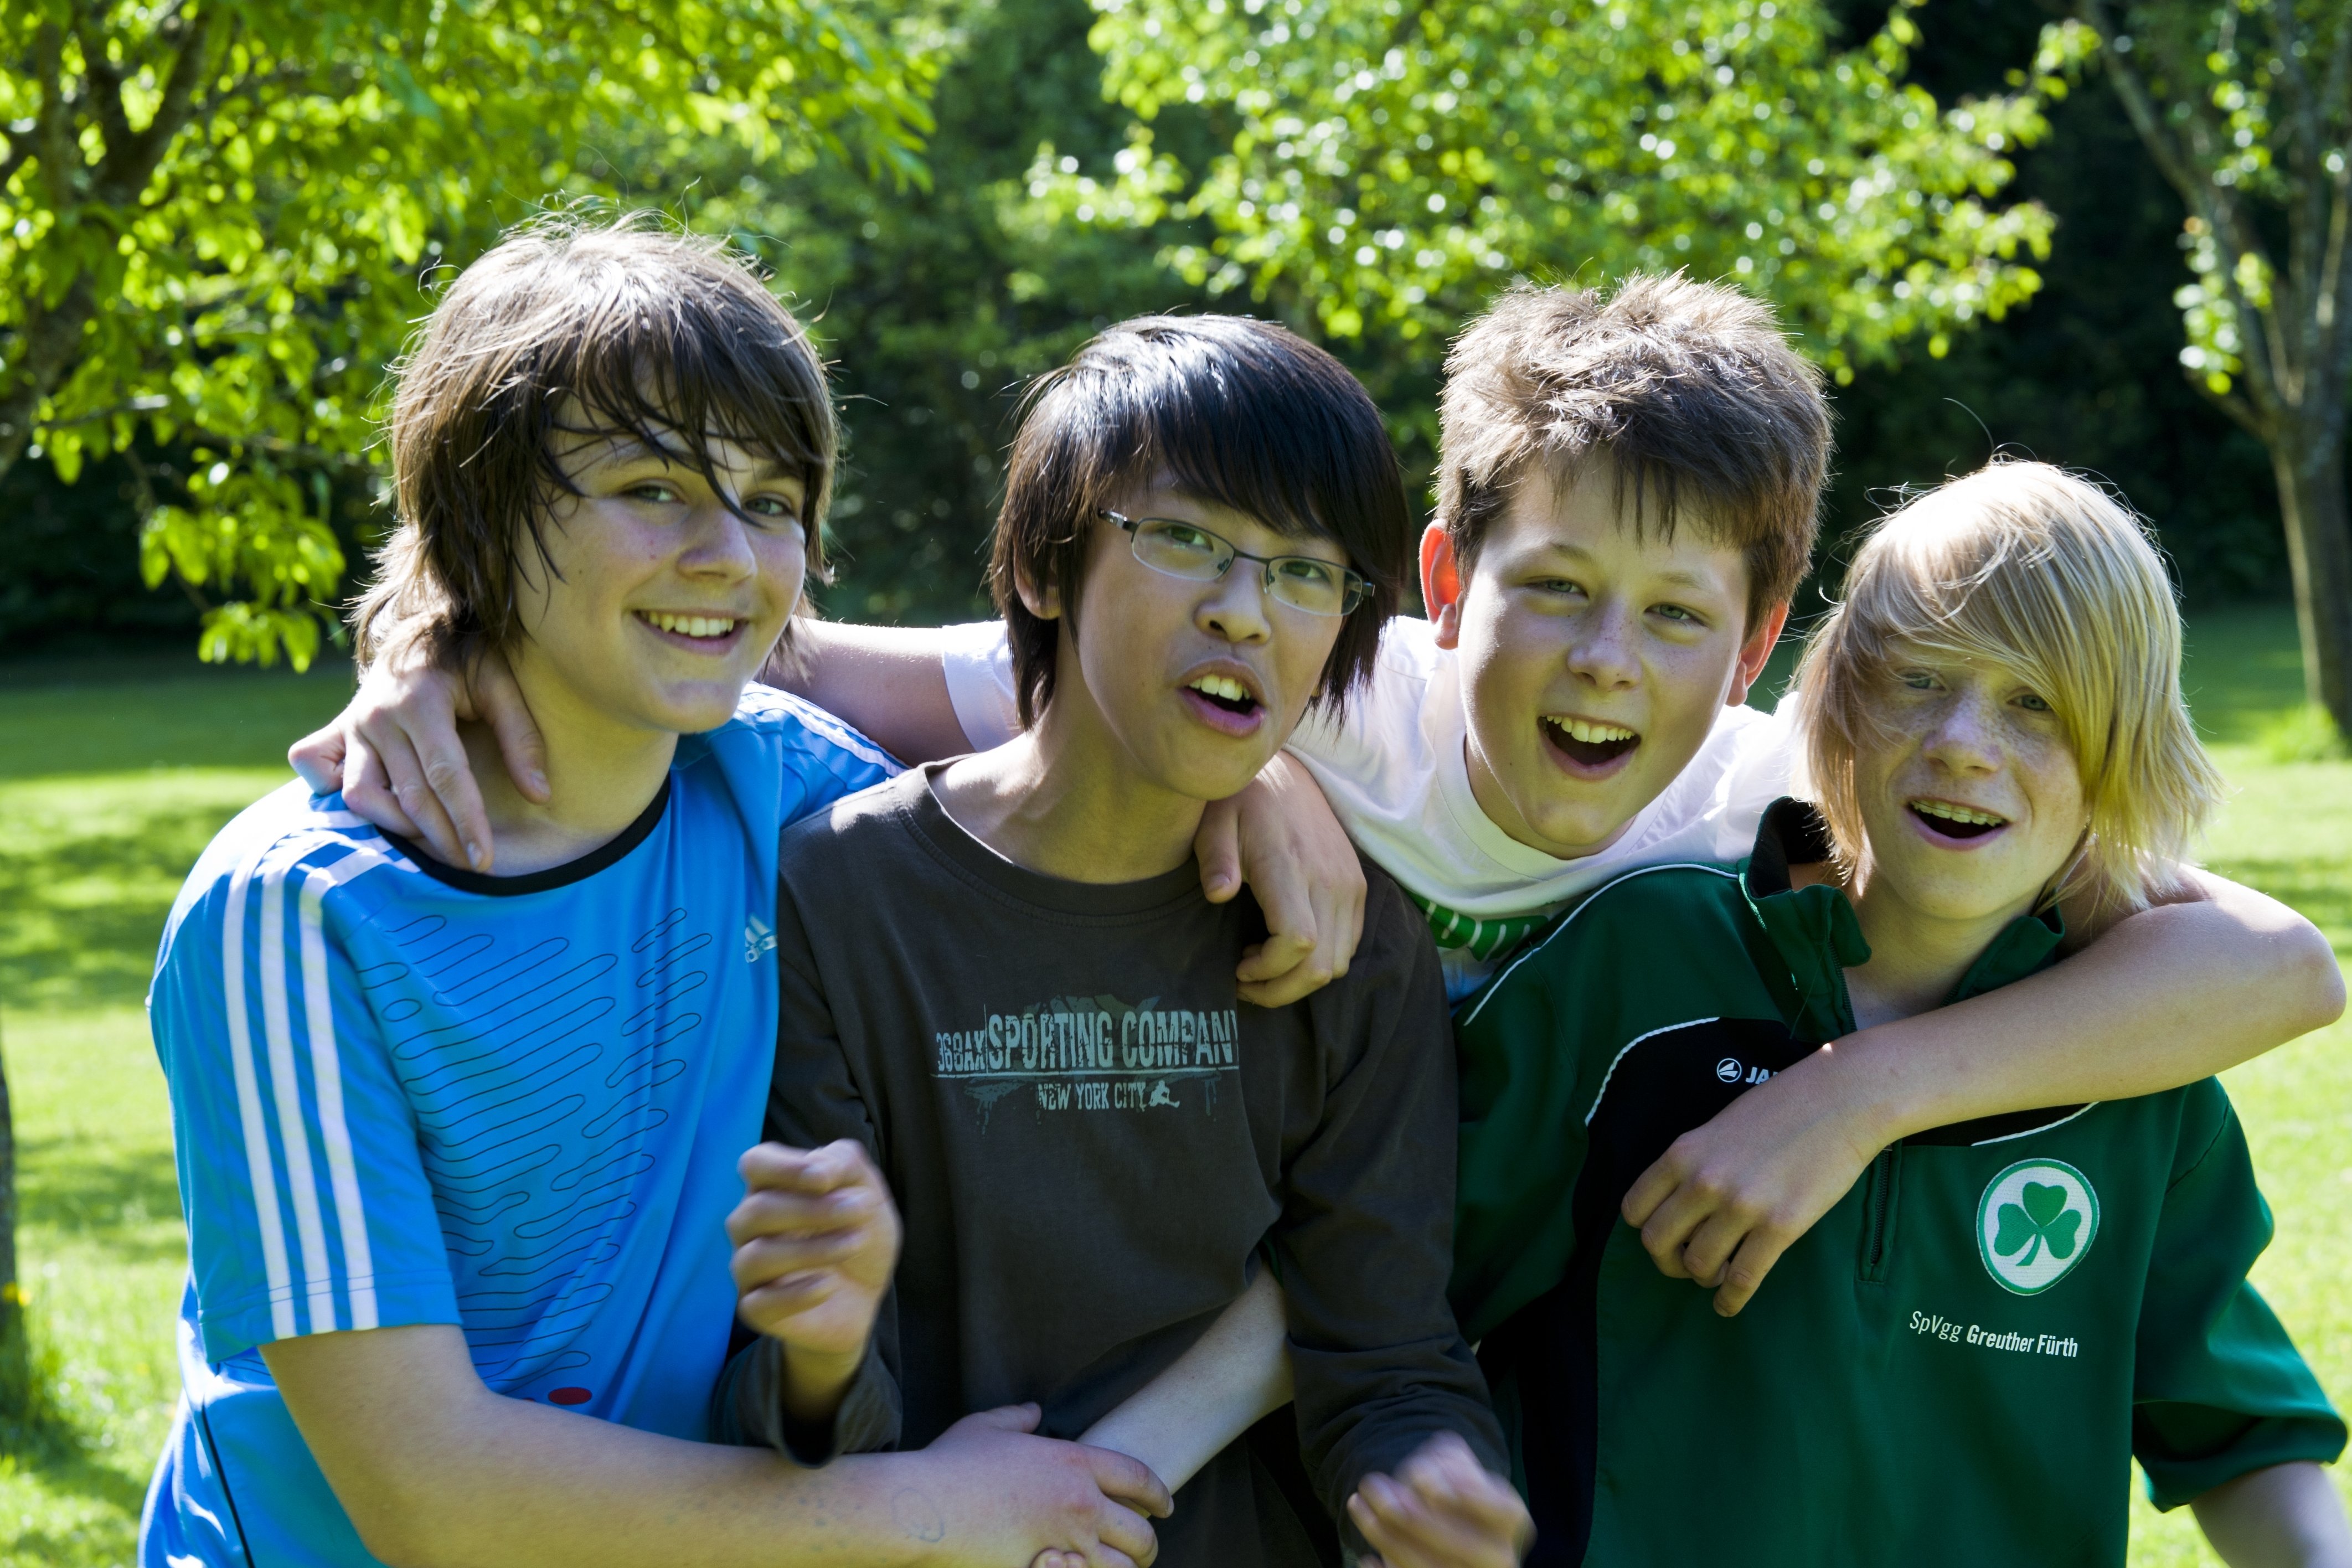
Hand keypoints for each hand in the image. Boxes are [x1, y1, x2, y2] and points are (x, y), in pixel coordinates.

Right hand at [285, 641, 546, 870]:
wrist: (418, 627)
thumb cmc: (467, 658)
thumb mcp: (502, 684)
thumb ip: (522, 738)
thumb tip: (540, 795)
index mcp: (420, 702)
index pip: (445, 776)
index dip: (465, 821)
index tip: (485, 859)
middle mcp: (377, 716)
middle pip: (409, 796)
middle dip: (442, 839)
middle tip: (472, 865)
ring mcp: (350, 726)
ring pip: (361, 796)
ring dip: (396, 826)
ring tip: (435, 840)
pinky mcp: (333, 732)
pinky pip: (318, 773)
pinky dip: (336, 796)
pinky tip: (376, 809)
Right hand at [729, 1141, 900, 1398]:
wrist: (867, 1293)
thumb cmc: (858, 1231)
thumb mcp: (868, 1192)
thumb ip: (846, 1164)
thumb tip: (817, 1165)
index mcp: (771, 1187)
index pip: (754, 1164)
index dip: (784, 1168)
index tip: (825, 1179)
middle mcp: (750, 1225)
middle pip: (757, 1210)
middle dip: (811, 1209)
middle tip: (860, 1210)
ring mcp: (748, 1269)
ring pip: (756, 1257)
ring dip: (810, 1249)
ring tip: (855, 1242)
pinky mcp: (756, 1309)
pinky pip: (759, 1304)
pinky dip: (795, 1295)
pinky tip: (828, 1286)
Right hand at [922, 1405, 1171, 1567]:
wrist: (924, 1509)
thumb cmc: (951, 1465)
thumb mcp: (986, 1427)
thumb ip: (1018, 1418)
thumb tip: (1036, 1412)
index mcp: (1073, 1463)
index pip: (1137, 1477)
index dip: (1158, 1493)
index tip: (1165, 1505)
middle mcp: (1080, 1505)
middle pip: (1139, 1533)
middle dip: (1148, 1545)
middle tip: (1146, 1549)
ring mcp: (1066, 1545)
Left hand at [1194, 753, 1365, 1007]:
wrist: (1286, 775)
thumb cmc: (1241, 802)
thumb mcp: (1215, 821)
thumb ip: (1216, 859)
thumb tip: (1219, 893)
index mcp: (1290, 865)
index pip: (1298, 942)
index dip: (1268, 970)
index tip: (1238, 967)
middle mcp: (1329, 880)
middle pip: (1321, 965)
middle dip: (1281, 989)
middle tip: (1245, 982)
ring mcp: (1349, 885)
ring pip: (1339, 962)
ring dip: (1300, 979)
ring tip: (1262, 963)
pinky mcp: (1357, 887)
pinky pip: (1349, 944)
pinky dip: (1320, 960)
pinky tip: (1286, 947)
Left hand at [1346, 1432, 1530, 1567]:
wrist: (1456, 1528)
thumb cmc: (1452, 1487)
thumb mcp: (1456, 1465)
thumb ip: (1448, 1458)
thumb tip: (1433, 1468)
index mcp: (1512, 1521)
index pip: (1502, 1510)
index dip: (1470, 1495)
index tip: (1425, 1479)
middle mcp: (1500, 1555)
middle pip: (1458, 1541)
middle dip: (1409, 1513)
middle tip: (1371, 1485)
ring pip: (1429, 1565)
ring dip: (1387, 1537)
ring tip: (1359, 1504)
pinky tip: (1367, 1559)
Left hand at [1618, 1044, 1889, 1315]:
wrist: (1840, 1100)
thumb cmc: (1782, 1107)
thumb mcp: (1719, 1126)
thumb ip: (1694, 1162)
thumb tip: (1680, 1202)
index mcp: (1683, 1154)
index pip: (1635, 1208)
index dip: (1645, 1229)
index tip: (1662, 1236)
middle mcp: (1703, 1182)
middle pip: (1658, 1243)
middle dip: (1667, 1262)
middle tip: (1684, 1264)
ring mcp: (1741, 1206)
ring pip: (1698, 1266)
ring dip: (1703, 1278)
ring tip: (1716, 1276)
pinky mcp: (1780, 1227)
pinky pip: (1743, 1278)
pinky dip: (1730, 1299)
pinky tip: (1728, 1304)